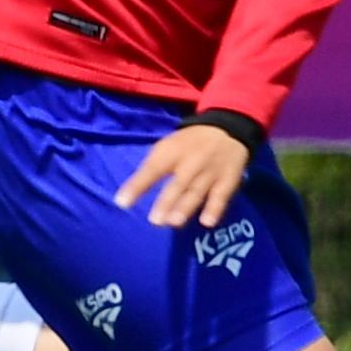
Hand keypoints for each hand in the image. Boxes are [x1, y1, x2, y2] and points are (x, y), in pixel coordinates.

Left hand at [118, 122, 252, 229]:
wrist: (226, 129)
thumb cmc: (188, 145)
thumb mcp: (167, 148)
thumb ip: (151, 169)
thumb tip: (129, 195)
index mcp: (172, 152)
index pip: (153, 169)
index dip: (138, 185)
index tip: (122, 203)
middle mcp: (190, 162)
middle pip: (178, 183)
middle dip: (166, 201)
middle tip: (155, 220)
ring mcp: (210, 172)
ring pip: (197, 191)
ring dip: (185, 207)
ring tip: (174, 222)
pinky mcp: (227, 181)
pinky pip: (221, 196)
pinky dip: (214, 208)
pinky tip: (207, 222)